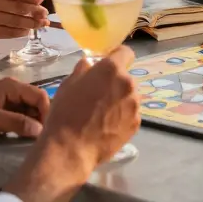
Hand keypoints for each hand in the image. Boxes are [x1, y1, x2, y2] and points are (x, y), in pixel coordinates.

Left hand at [0, 78, 48, 137]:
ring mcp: (8, 98)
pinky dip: (24, 123)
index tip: (48, 130)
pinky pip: (19, 114)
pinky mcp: (2, 108)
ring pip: (28, 109)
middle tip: (44, 137)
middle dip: (41, 117)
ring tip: (36, 138)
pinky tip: (24, 135)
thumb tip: (40, 130)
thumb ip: (16, 123)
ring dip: (33, 121)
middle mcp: (13, 89)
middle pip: (36, 102)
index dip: (47, 112)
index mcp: (12, 87)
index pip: (40, 96)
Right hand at [4, 47, 140, 201]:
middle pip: (126, 77)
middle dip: (116, 83)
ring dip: (120, 100)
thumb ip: (83, 70)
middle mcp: (128, 83)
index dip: (117, 57)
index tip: (108, 66)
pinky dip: (123, 117)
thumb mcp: (68, 85)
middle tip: (99, 96)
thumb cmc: (66, 113)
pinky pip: (131, 114)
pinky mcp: (136, 123)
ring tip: (102, 115)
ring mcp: (135, 105)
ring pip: (130, 96)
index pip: (125, 52)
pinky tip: (107, 126)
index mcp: (111, 69)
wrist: (71, 148)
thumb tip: (90, 64)